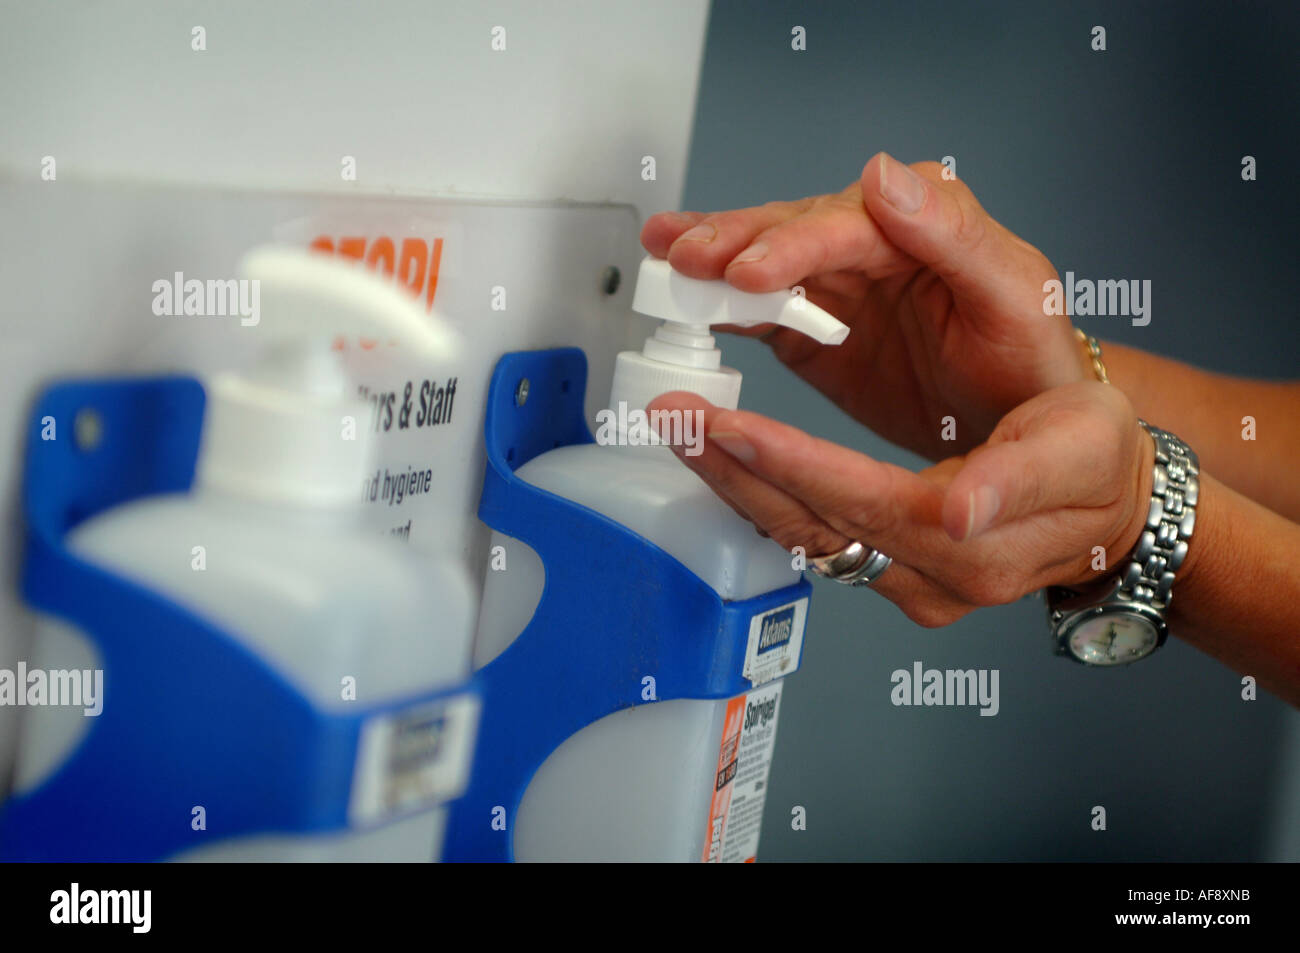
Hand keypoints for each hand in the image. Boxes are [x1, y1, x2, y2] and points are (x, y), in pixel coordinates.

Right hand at [642, 153, 1086, 459]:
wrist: (1023, 433)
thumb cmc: (1032, 363)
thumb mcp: (1013, 298)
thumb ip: (955, 235)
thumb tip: (887, 175)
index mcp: (925, 223)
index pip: (849, 223)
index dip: (795, 243)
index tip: (751, 268)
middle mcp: (874, 243)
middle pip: (793, 231)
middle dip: (736, 242)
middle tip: (687, 258)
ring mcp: (839, 286)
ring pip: (765, 262)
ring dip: (712, 258)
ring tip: (663, 253)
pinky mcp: (814, 329)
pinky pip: (758, 311)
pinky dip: (717, 304)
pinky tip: (680, 292)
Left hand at [649, 382, 1153, 627]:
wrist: (1109, 504)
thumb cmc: (1097, 458)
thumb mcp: (1082, 445)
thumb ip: (1016, 478)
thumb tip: (959, 511)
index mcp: (976, 547)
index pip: (861, 506)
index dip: (790, 466)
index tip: (725, 427)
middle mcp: (931, 581)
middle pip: (811, 527)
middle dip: (735, 473)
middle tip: (672, 419)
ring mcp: (906, 584)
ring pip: (801, 536)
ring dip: (735, 484)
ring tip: (680, 430)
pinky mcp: (890, 573)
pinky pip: (810, 535)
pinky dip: (763, 493)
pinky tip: (725, 456)